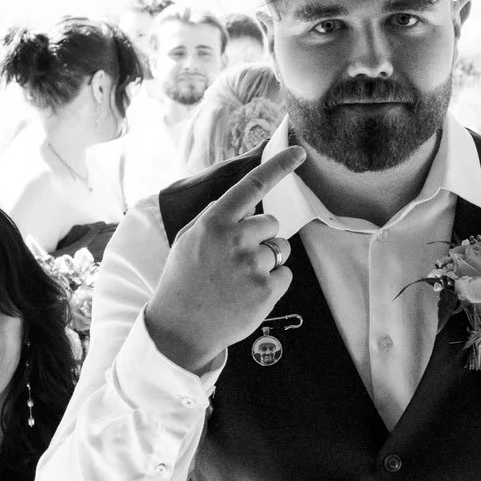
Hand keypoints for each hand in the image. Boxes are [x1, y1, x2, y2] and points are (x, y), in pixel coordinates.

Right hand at [141, 145, 307, 373]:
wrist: (181, 328)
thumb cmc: (183, 281)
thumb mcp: (187, 240)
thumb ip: (213, 216)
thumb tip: (239, 200)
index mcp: (214, 222)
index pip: (253, 186)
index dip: (279, 166)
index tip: (299, 152)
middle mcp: (235, 239)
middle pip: (272, 223)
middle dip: (260, 237)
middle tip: (236, 259)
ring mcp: (252, 265)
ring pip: (280, 249)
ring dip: (267, 261)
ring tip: (239, 279)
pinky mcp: (267, 289)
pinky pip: (285, 274)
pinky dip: (273, 283)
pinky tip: (248, 294)